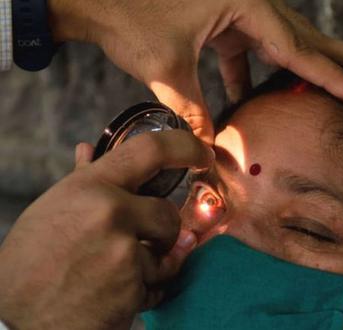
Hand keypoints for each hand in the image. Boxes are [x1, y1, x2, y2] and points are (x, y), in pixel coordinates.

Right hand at [0, 131, 212, 328]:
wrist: (17, 319)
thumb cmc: (31, 263)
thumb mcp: (52, 211)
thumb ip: (83, 181)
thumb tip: (89, 150)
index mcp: (89, 187)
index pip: (150, 150)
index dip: (184, 147)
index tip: (201, 154)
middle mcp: (111, 212)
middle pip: (168, 213)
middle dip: (160, 231)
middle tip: (135, 243)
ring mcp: (124, 251)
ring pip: (167, 252)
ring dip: (150, 264)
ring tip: (109, 271)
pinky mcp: (133, 287)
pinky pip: (158, 284)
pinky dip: (142, 290)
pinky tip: (110, 292)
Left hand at [48, 0, 342, 142]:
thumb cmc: (127, 17)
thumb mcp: (167, 68)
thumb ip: (195, 112)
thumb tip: (207, 154)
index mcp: (244, 4)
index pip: (298, 47)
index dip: (330, 75)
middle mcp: (248, 1)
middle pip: (303, 35)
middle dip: (337, 57)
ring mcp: (236, 8)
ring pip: (280, 40)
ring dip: (303, 64)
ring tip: (333, 81)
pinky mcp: (220, 19)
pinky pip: (249, 48)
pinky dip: (255, 71)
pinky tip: (254, 94)